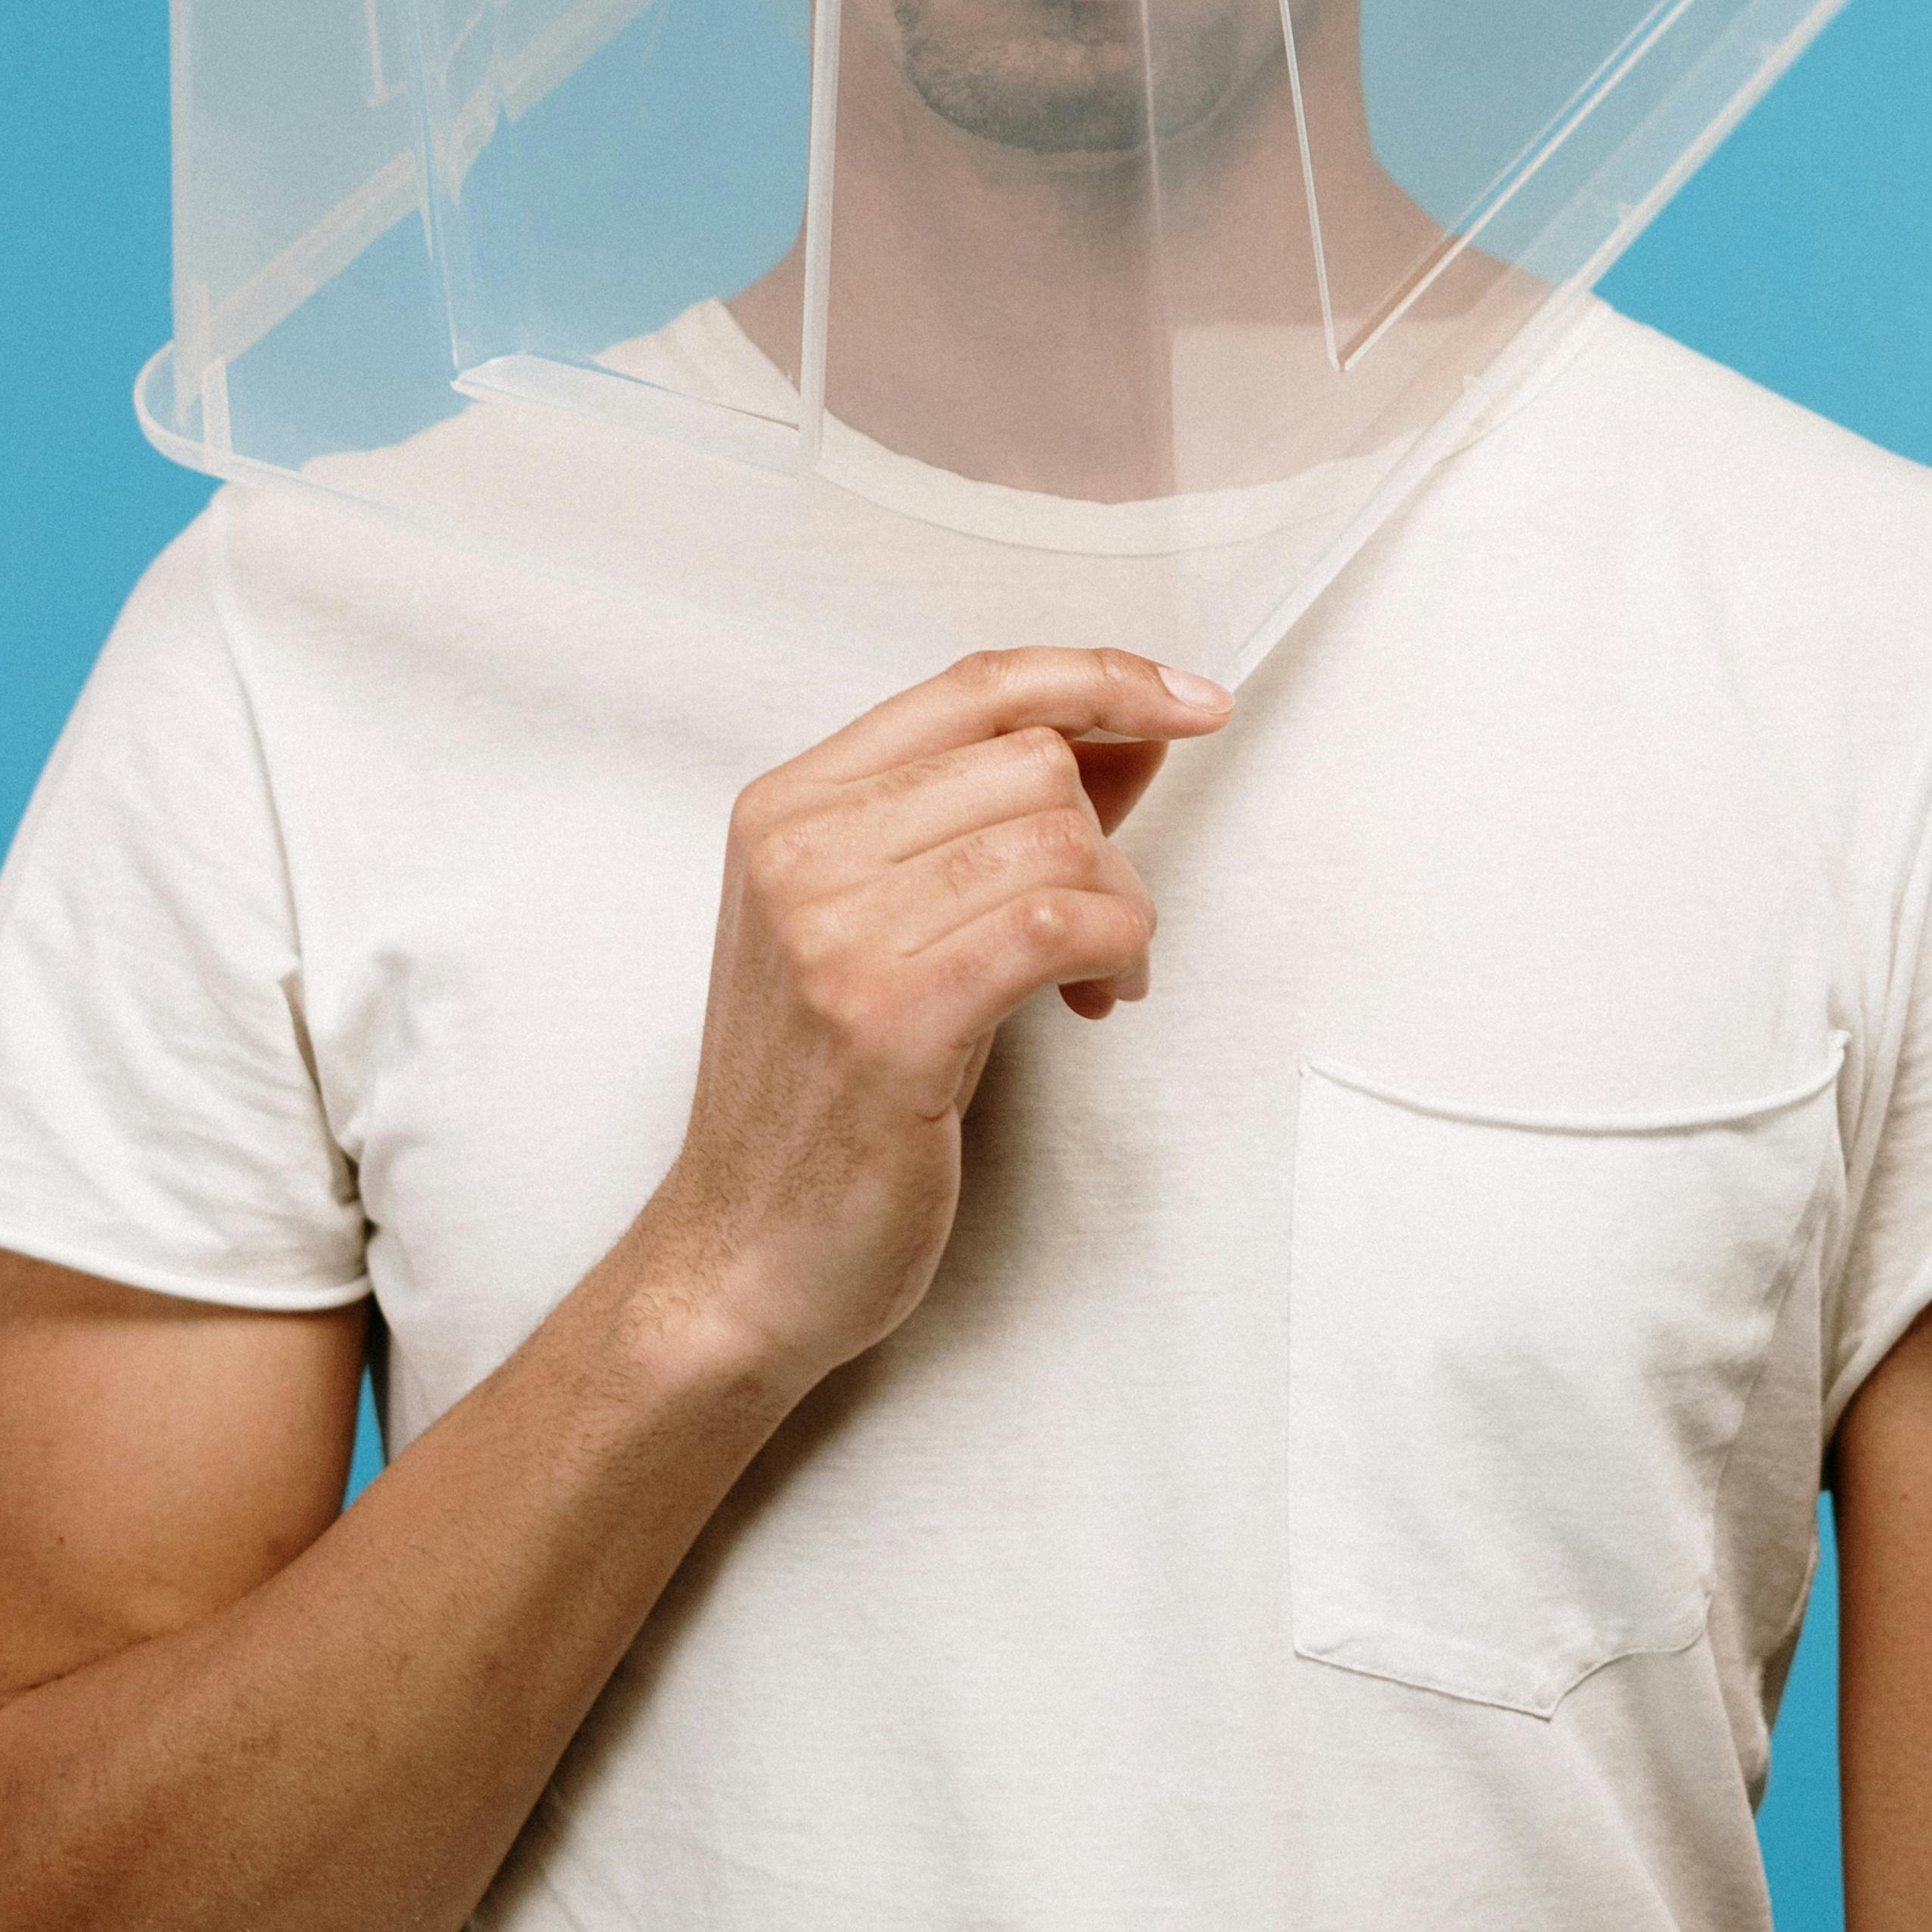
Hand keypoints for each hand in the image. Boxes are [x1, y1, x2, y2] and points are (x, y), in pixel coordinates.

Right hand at [640, 647, 1230, 1395]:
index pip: (974, 686)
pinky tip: (1097, 998)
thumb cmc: (820, 1097)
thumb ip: (997, 818)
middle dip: (1107, 840)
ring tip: (1099, 975)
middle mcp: (800, 850)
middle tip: (1104, 926)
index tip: (1190, 701)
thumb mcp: (889, 925)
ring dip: (1119, 909)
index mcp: (789, 807)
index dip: (1100, 678)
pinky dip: (1116, 951)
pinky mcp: (887, 1017)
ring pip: (1058, 840)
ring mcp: (834, 932)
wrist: (741, 1254)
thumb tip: (1128, 734)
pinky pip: (1058, 924)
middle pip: (1032, 759)